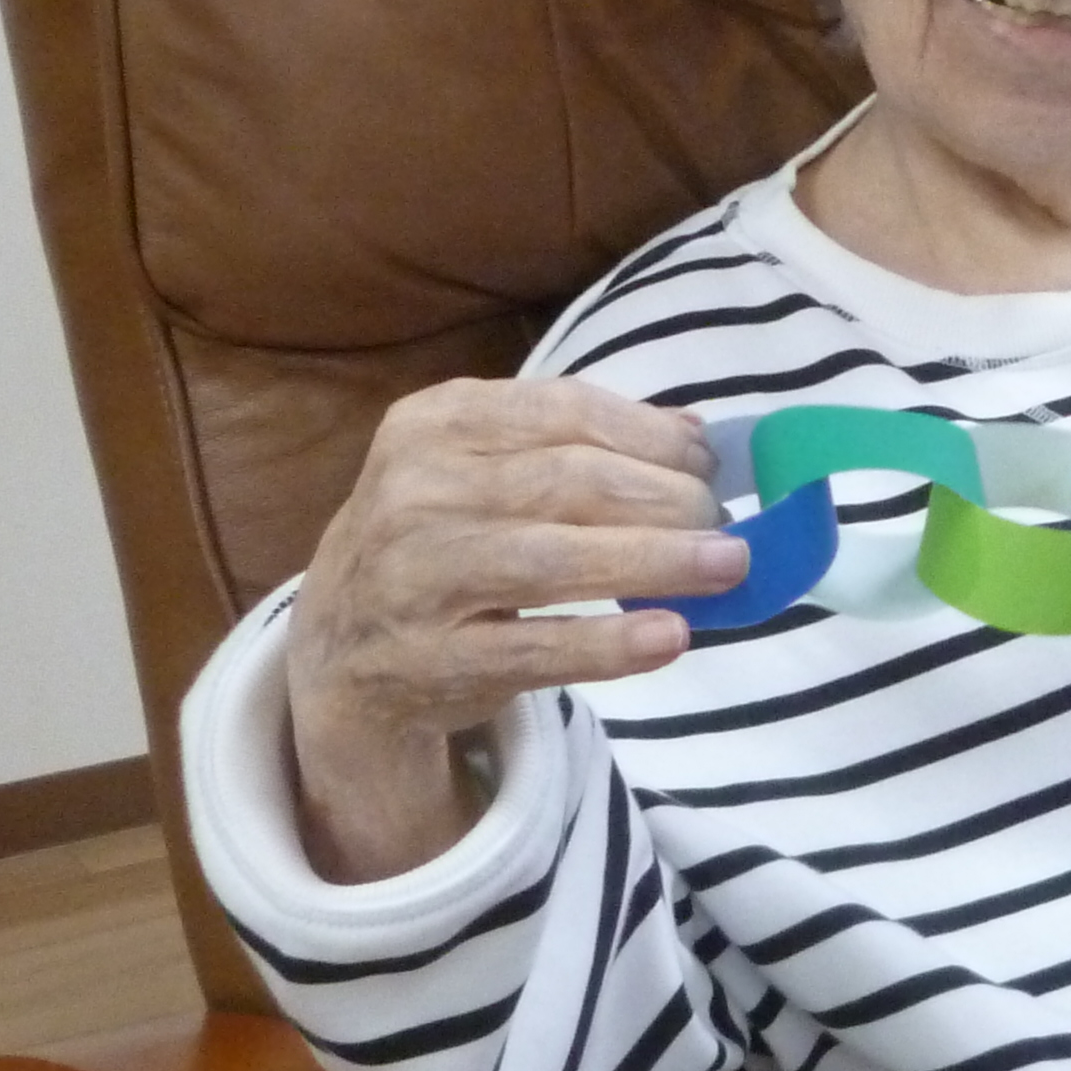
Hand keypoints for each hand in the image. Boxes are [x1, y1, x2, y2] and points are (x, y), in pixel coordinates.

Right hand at [281, 380, 745, 884]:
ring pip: (555, 559)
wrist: (341, 647)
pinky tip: (671, 635)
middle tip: (727, 523)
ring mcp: (417, 577)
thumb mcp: (481, 470)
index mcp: (436, 422)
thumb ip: (575, 444)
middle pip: (570, 482)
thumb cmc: (440, 540)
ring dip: (656, 561)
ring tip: (729, 567)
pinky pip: (536, 647)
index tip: (710, 462)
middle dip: (666, 499)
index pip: (564, 412)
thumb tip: (695, 435)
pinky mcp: (432, 659)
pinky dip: (610, 641)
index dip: (652, 436)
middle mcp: (416, 490)